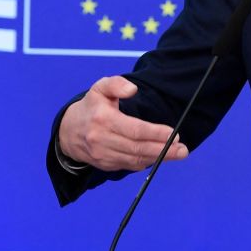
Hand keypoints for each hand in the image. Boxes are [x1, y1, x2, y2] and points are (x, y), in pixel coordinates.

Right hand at [58, 76, 188, 171]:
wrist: (68, 132)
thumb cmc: (92, 106)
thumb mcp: (100, 88)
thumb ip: (117, 84)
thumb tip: (132, 89)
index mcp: (103, 119)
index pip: (134, 130)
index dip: (156, 133)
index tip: (174, 134)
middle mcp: (102, 140)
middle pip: (137, 148)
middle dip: (163, 150)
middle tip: (183, 149)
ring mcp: (103, 155)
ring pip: (135, 160)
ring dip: (158, 158)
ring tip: (178, 153)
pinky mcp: (105, 165)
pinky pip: (129, 165)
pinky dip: (146, 162)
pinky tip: (158, 155)